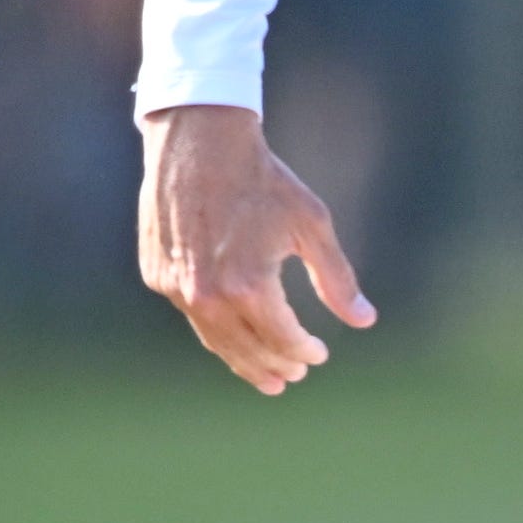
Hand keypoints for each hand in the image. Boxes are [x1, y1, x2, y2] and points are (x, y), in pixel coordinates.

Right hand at [138, 105, 372, 392]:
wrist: (198, 144)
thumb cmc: (264, 181)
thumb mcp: (313, 226)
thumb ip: (337, 279)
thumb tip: (365, 321)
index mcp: (249, 285)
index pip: (282, 338)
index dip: (304, 351)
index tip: (319, 355)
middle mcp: (207, 294)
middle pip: (245, 349)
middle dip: (273, 366)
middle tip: (291, 377)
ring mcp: (176, 287)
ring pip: (213, 339)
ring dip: (241, 360)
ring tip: (264, 375)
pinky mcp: (157, 275)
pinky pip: (191, 315)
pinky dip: (215, 330)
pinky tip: (232, 334)